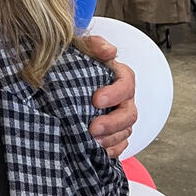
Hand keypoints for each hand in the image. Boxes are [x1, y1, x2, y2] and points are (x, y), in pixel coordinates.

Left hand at [79, 33, 136, 159]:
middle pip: (130, 113)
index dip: (114, 93)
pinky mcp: (115, 131)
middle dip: (112, 123)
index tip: (95, 99)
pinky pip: (121, 144)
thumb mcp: (82, 47)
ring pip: (125, 131)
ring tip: (91, 141)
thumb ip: (96, 44)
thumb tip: (109, 51)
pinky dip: (112, 150)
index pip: (126, 84)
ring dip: (110, 138)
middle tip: (92, 127)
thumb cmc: (78, 61)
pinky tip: (98, 151)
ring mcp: (120, 115)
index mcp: (119, 76)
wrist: (65, 76)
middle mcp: (124, 98)